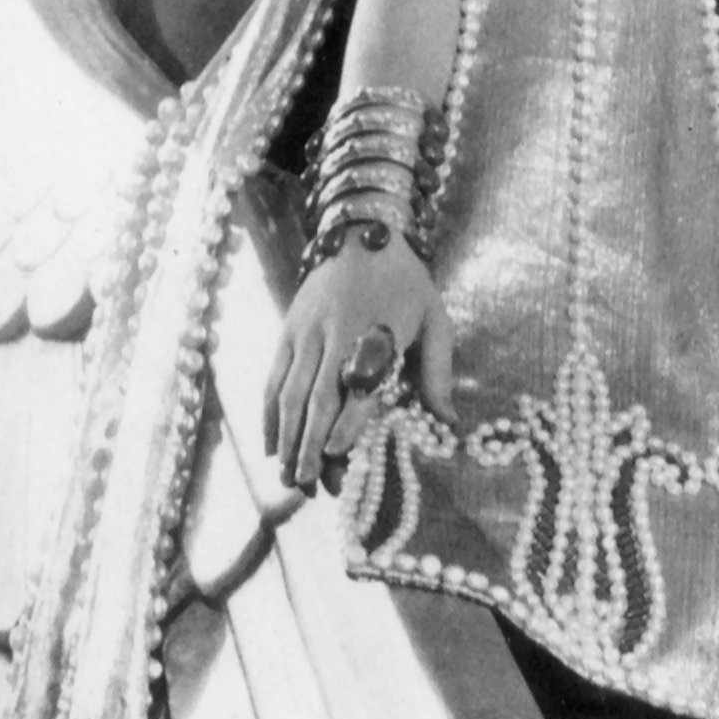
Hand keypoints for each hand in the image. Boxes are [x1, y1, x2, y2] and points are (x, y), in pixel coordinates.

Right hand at [264, 241, 452, 490]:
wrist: (361, 234)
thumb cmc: (407, 282)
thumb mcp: (435, 319)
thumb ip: (438, 372)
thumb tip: (450, 423)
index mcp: (377, 332)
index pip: (359, 384)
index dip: (347, 420)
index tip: (338, 454)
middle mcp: (336, 334)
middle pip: (317, 396)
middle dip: (309, 444)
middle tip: (308, 485)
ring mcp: (305, 332)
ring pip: (289, 391)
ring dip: (286, 437)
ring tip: (287, 477)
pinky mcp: (287, 330)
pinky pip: (273, 377)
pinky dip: (269, 413)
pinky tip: (271, 445)